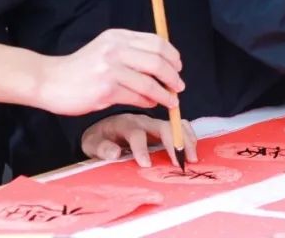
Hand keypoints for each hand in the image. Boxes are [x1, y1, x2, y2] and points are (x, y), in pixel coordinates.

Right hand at [36, 29, 184, 114]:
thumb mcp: (105, 49)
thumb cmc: (81, 68)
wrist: (50, 81)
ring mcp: (110, 69)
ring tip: (171, 100)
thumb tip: (162, 65)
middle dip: (173, 76)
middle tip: (179, 86)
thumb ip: (130, 52)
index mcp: (118, 37)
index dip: (172, 56)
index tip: (178, 67)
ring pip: (149, 82)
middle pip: (157, 61)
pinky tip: (152, 104)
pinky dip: (149, 101)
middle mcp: (115, 49)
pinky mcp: (105, 90)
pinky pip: (136, 97)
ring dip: (165, 93)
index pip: (156, 42)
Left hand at [81, 113, 198, 166]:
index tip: (146, 165)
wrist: (104, 127)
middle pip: (163, 126)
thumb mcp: (92, 144)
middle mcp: (143, 120)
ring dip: (186, 139)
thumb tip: (115, 153)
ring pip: (175, 124)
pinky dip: (189, 136)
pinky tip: (192, 150)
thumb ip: (101, 148)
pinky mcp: (163, 127)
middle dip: (174, 143)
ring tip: (192, 158)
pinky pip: (180, 126)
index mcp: (124, 124)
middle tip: (180, 163)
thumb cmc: (100, 138)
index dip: (141, 149)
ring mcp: (155, 122)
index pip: (136, 133)